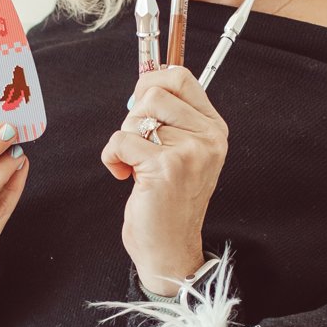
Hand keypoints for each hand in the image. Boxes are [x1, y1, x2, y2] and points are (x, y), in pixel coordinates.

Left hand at [101, 64, 227, 294]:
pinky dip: (112, 157)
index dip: (152, 81)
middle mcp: (208, 138)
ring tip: (136, 163)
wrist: (169, 248)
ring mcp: (190, 152)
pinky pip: (121, 140)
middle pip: (154, 93)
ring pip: (136, 116)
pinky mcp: (166, 167)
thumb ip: (170, 118)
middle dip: (134, 116)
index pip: (182, 78)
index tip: (139, 102)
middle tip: (138, 145)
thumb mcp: (180, 152)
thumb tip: (146, 79)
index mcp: (214, 129)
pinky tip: (124, 175)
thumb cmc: (168, 202)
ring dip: (125, 138)